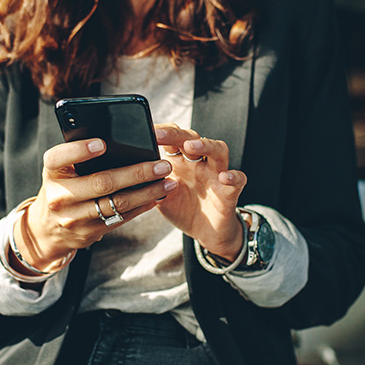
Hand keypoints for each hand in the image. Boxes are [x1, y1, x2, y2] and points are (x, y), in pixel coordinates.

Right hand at [12, 138, 176, 272]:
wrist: (47, 227)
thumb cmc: (63, 185)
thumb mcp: (62, 169)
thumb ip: (80, 155)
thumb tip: (120, 138)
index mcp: (52, 172)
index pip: (59, 157)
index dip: (80, 150)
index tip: (102, 143)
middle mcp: (59, 196)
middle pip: (102, 182)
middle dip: (136, 173)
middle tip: (162, 164)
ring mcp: (74, 218)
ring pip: (117, 203)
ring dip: (147, 192)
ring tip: (168, 181)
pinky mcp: (88, 233)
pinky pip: (120, 218)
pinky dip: (141, 206)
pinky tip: (157, 196)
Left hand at [155, 124, 247, 261]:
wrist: (207, 233)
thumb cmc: (183, 209)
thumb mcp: (160, 197)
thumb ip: (148, 184)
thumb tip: (126, 174)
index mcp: (180, 161)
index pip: (171, 139)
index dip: (160, 133)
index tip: (144, 131)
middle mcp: (199, 163)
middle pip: (192, 138)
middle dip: (176, 134)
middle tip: (159, 134)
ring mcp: (216, 174)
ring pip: (218, 150)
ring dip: (205, 145)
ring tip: (191, 146)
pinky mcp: (230, 191)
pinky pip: (238, 179)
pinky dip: (234, 176)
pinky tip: (224, 177)